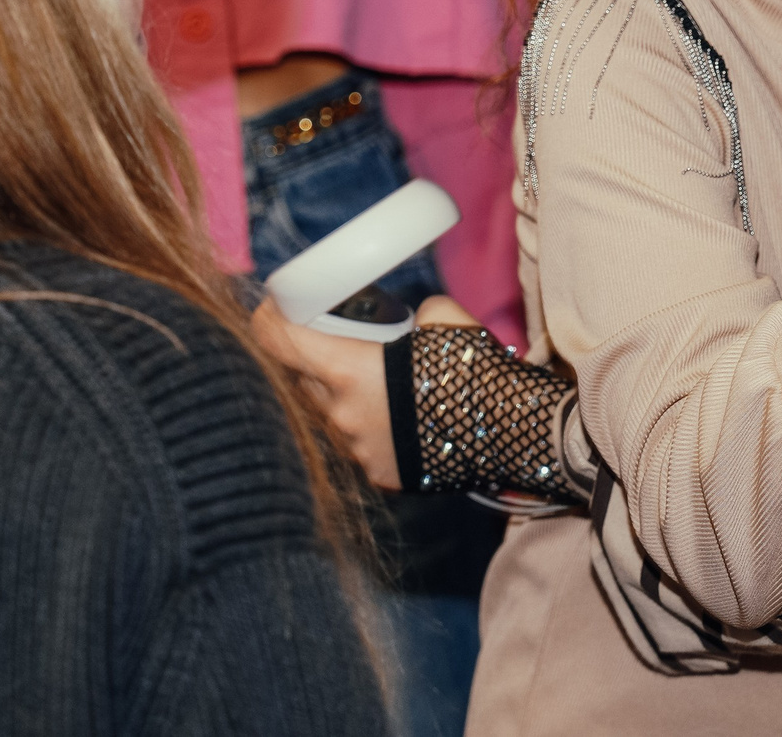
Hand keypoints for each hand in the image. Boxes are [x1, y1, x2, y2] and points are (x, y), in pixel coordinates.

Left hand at [248, 294, 480, 487]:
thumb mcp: (444, 318)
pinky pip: (357, 443)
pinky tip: (400, 417)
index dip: (268, 318)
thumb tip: (413, 320)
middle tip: (338, 339)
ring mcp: (356, 451)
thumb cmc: (475, 369)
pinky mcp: (378, 475)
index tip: (275, 306)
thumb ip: (414, 315)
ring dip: (343, 395)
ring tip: (381, 383)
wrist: (512, 433)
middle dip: (312, 357)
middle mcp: (340, 415)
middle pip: (300, 378)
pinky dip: (369, 426)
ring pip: (329, 413)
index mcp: (347, 371)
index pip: (276, 341)